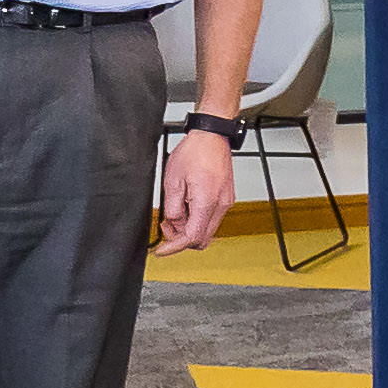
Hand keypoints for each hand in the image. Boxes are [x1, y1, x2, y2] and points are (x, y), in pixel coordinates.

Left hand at [153, 124, 236, 254]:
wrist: (212, 136)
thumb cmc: (194, 152)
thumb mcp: (172, 180)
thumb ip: (172, 208)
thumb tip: (174, 223)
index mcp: (206, 202)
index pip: (191, 237)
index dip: (174, 247)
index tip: (161, 251)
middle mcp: (220, 205)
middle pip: (202, 239)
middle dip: (182, 238)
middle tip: (167, 225)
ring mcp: (226, 202)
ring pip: (207, 230)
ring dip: (189, 228)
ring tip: (176, 211)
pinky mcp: (226, 198)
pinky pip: (211, 218)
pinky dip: (197, 219)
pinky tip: (187, 205)